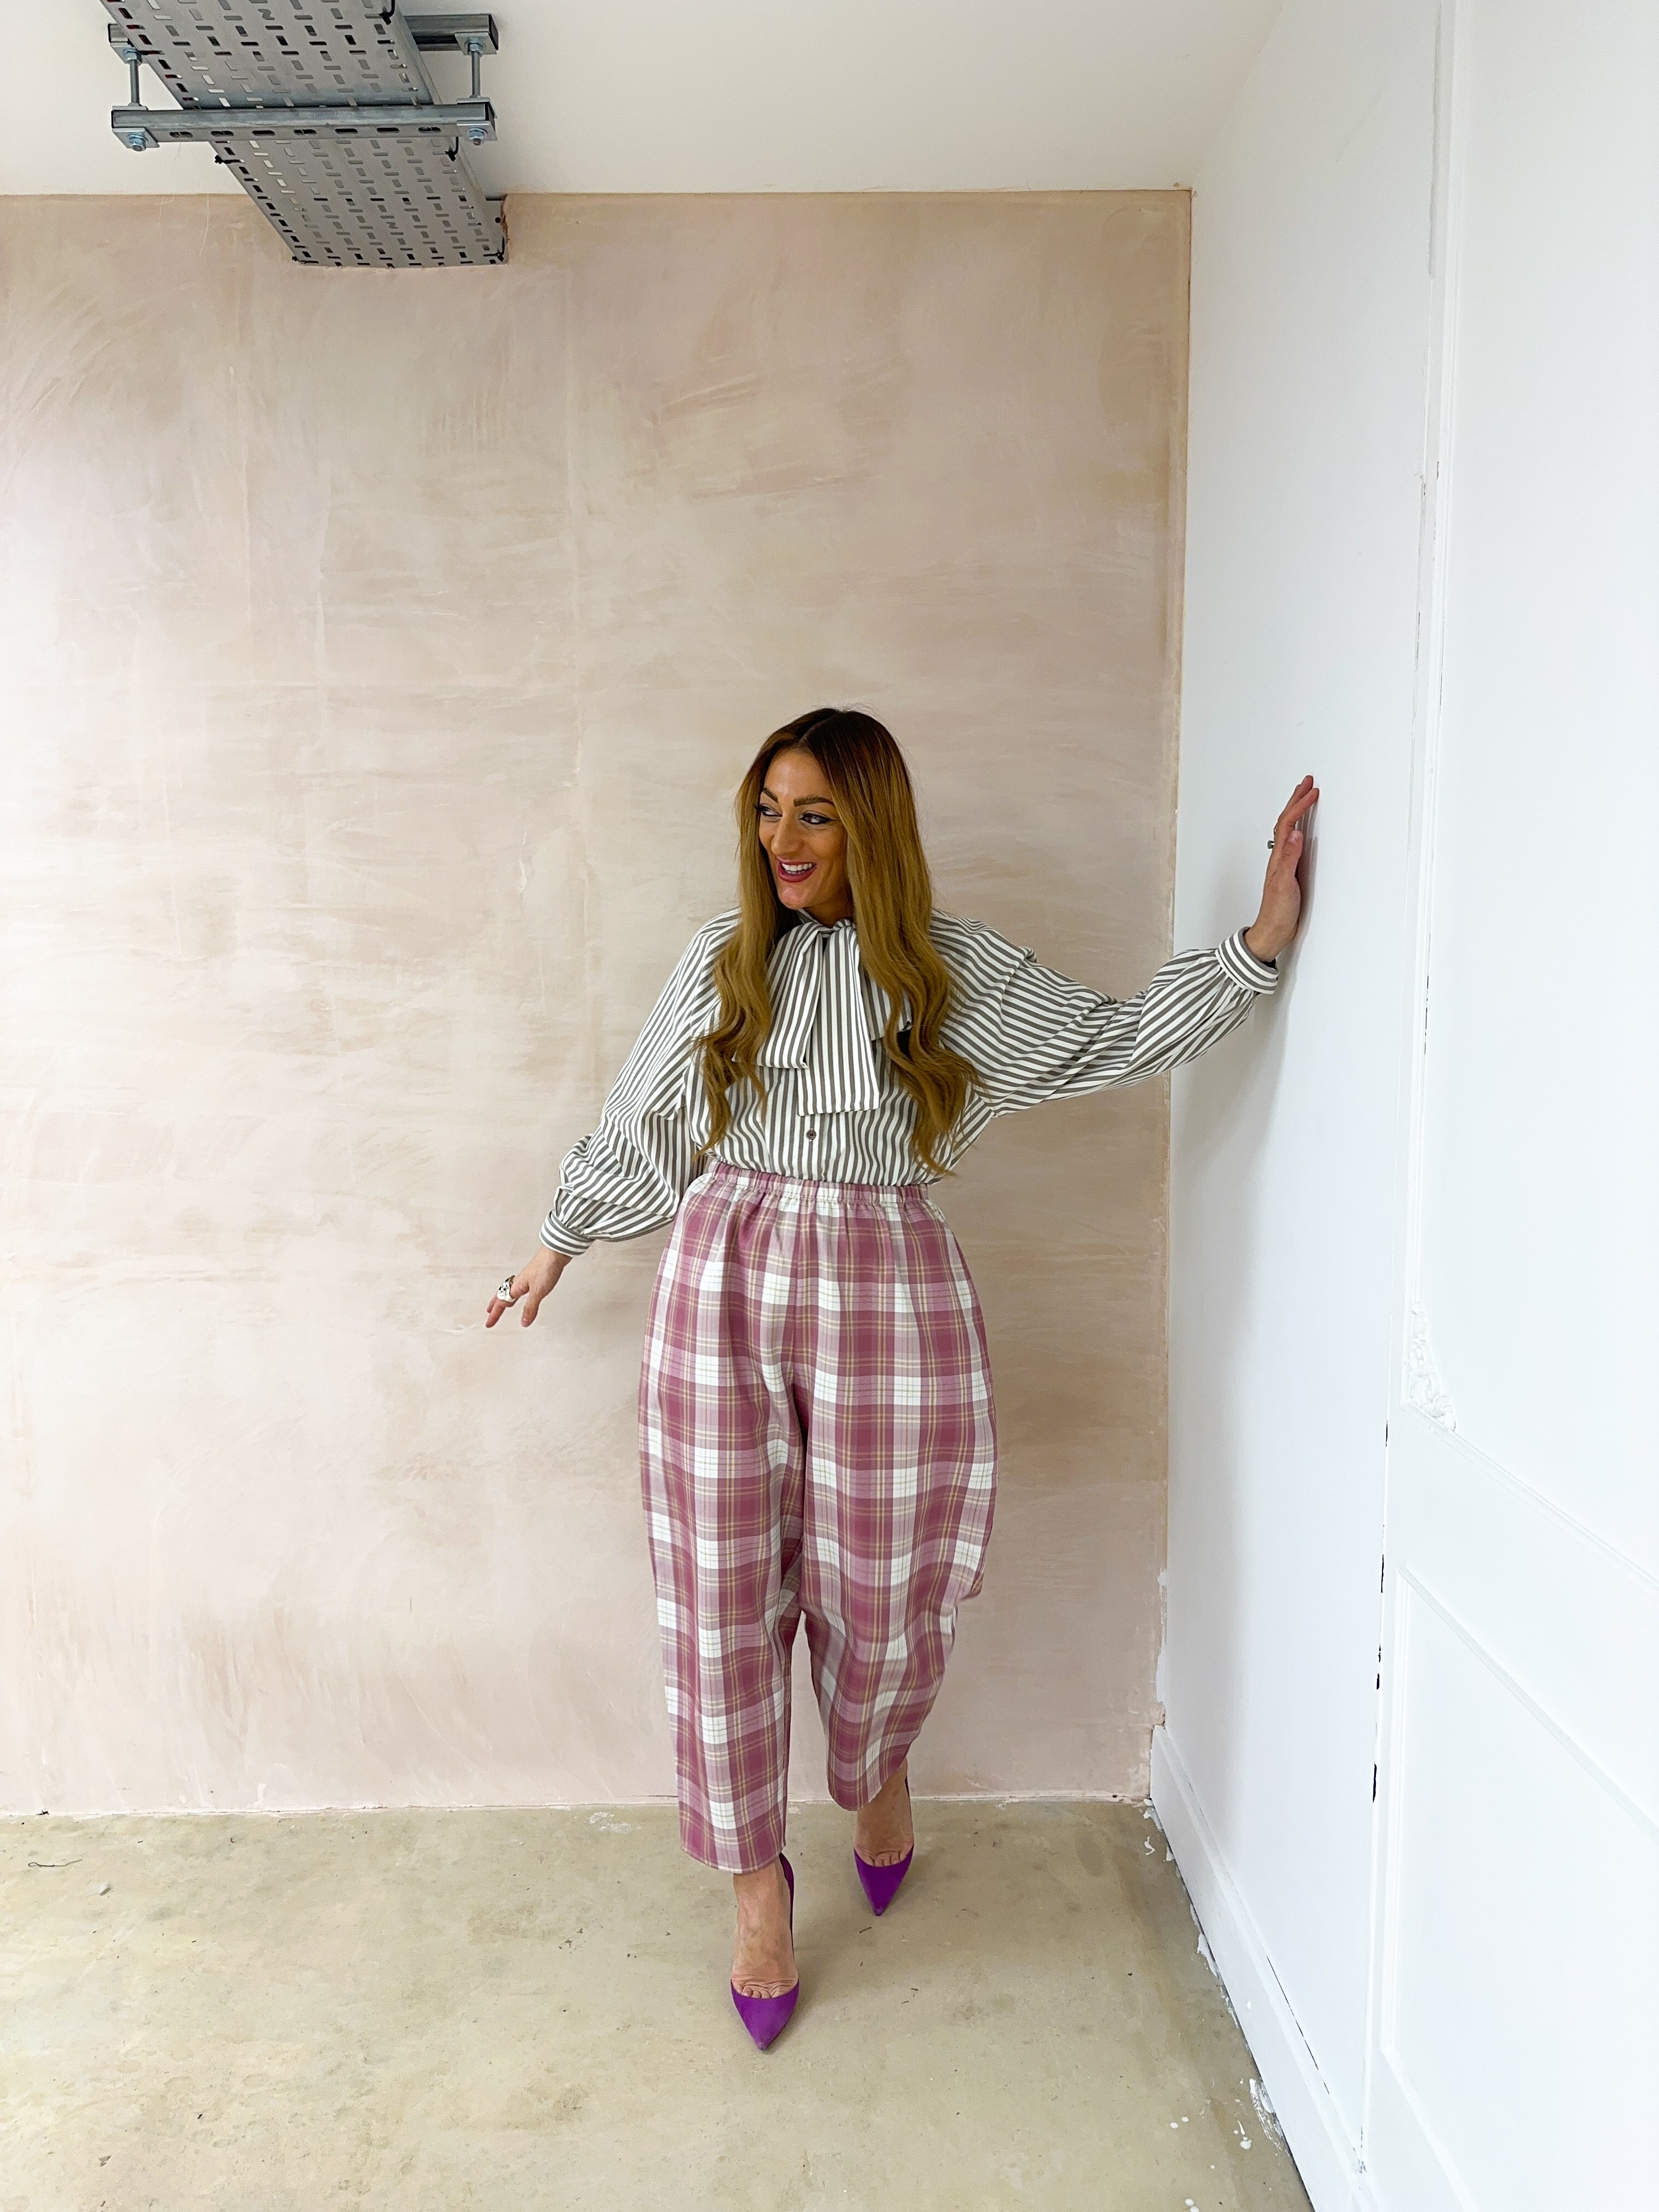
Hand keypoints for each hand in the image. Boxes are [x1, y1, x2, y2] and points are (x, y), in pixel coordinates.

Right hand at [485, 1246, 569, 1327]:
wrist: (556, 1252)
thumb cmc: (546, 1267)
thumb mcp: (538, 1292)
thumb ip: (530, 1308)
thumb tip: (524, 1322)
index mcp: (516, 1286)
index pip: (502, 1303)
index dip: (495, 1314)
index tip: (489, 1323)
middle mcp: (519, 1282)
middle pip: (503, 1295)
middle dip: (496, 1305)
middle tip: (490, 1312)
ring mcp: (527, 1278)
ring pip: (512, 1290)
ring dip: (506, 1299)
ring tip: (506, 1305)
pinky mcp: (536, 1275)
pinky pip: (522, 1288)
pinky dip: (518, 1294)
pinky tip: (525, 1294)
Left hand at [1243, 776, 1318, 963]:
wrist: (1273, 930)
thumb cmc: (1277, 911)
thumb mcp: (1285, 884)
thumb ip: (1290, 859)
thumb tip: (1296, 834)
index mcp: (1278, 856)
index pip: (1288, 824)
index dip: (1299, 806)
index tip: (1312, 791)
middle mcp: (1279, 856)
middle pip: (1286, 821)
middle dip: (1296, 800)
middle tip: (1307, 782)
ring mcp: (1284, 862)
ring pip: (1288, 828)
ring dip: (1296, 810)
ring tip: (1304, 796)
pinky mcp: (1289, 869)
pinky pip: (1292, 840)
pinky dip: (1298, 827)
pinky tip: (1302, 827)